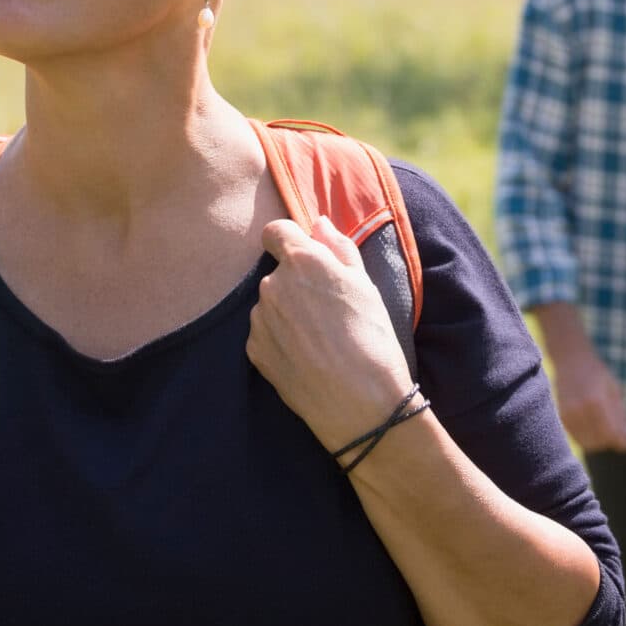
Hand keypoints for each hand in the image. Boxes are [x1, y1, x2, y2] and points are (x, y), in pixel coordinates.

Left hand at [247, 215, 415, 452]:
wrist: (359, 401)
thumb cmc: (370, 337)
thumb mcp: (365, 284)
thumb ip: (338, 247)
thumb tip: (318, 224)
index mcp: (301, 261)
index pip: (275, 231)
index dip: (290, 240)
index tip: (306, 257)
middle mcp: (272, 285)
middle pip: (277, 272)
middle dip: (296, 283)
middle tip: (326, 309)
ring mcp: (259, 319)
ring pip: (271, 305)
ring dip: (287, 313)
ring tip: (319, 339)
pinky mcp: (254, 350)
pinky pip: (264, 334)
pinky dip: (280, 340)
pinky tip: (307, 356)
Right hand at [549, 344, 625, 454]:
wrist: (571, 360)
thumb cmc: (597, 374)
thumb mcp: (614, 391)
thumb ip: (621, 417)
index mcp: (596, 401)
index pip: (612, 433)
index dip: (623, 441)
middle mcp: (579, 409)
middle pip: (600, 440)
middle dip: (612, 441)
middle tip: (620, 435)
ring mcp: (568, 414)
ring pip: (588, 443)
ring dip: (600, 442)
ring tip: (607, 430)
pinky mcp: (562, 417)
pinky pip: (578, 438)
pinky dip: (588, 438)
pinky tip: (595, 428)